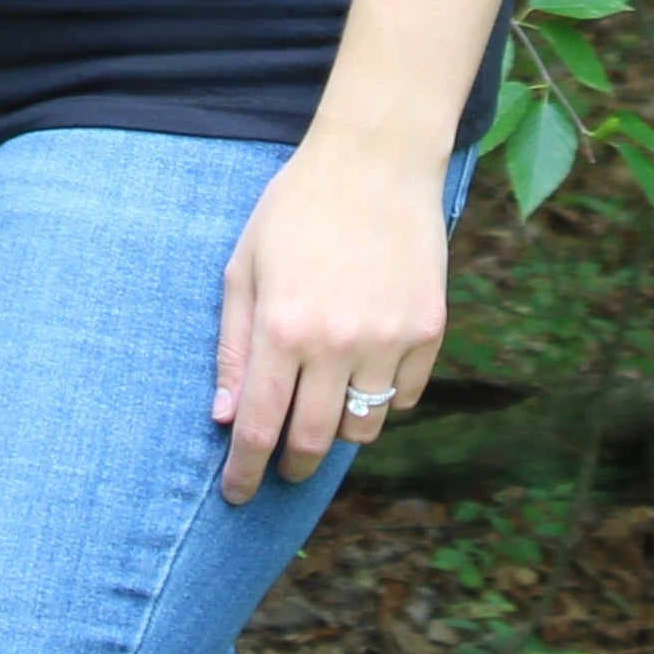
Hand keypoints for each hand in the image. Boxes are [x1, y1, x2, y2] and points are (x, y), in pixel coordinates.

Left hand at [211, 134, 448, 503]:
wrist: (376, 159)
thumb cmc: (297, 208)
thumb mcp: (245, 267)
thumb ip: (233, 346)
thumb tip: (225, 419)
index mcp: (284, 327)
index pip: (260, 427)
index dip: (246, 472)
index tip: (237, 494)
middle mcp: (338, 342)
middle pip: (312, 441)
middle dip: (290, 467)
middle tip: (280, 469)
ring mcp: (389, 338)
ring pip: (362, 427)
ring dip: (336, 432)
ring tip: (321, 409)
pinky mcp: (428, 330)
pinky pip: (402, 397)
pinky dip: (380, 400)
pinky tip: (363, 373)